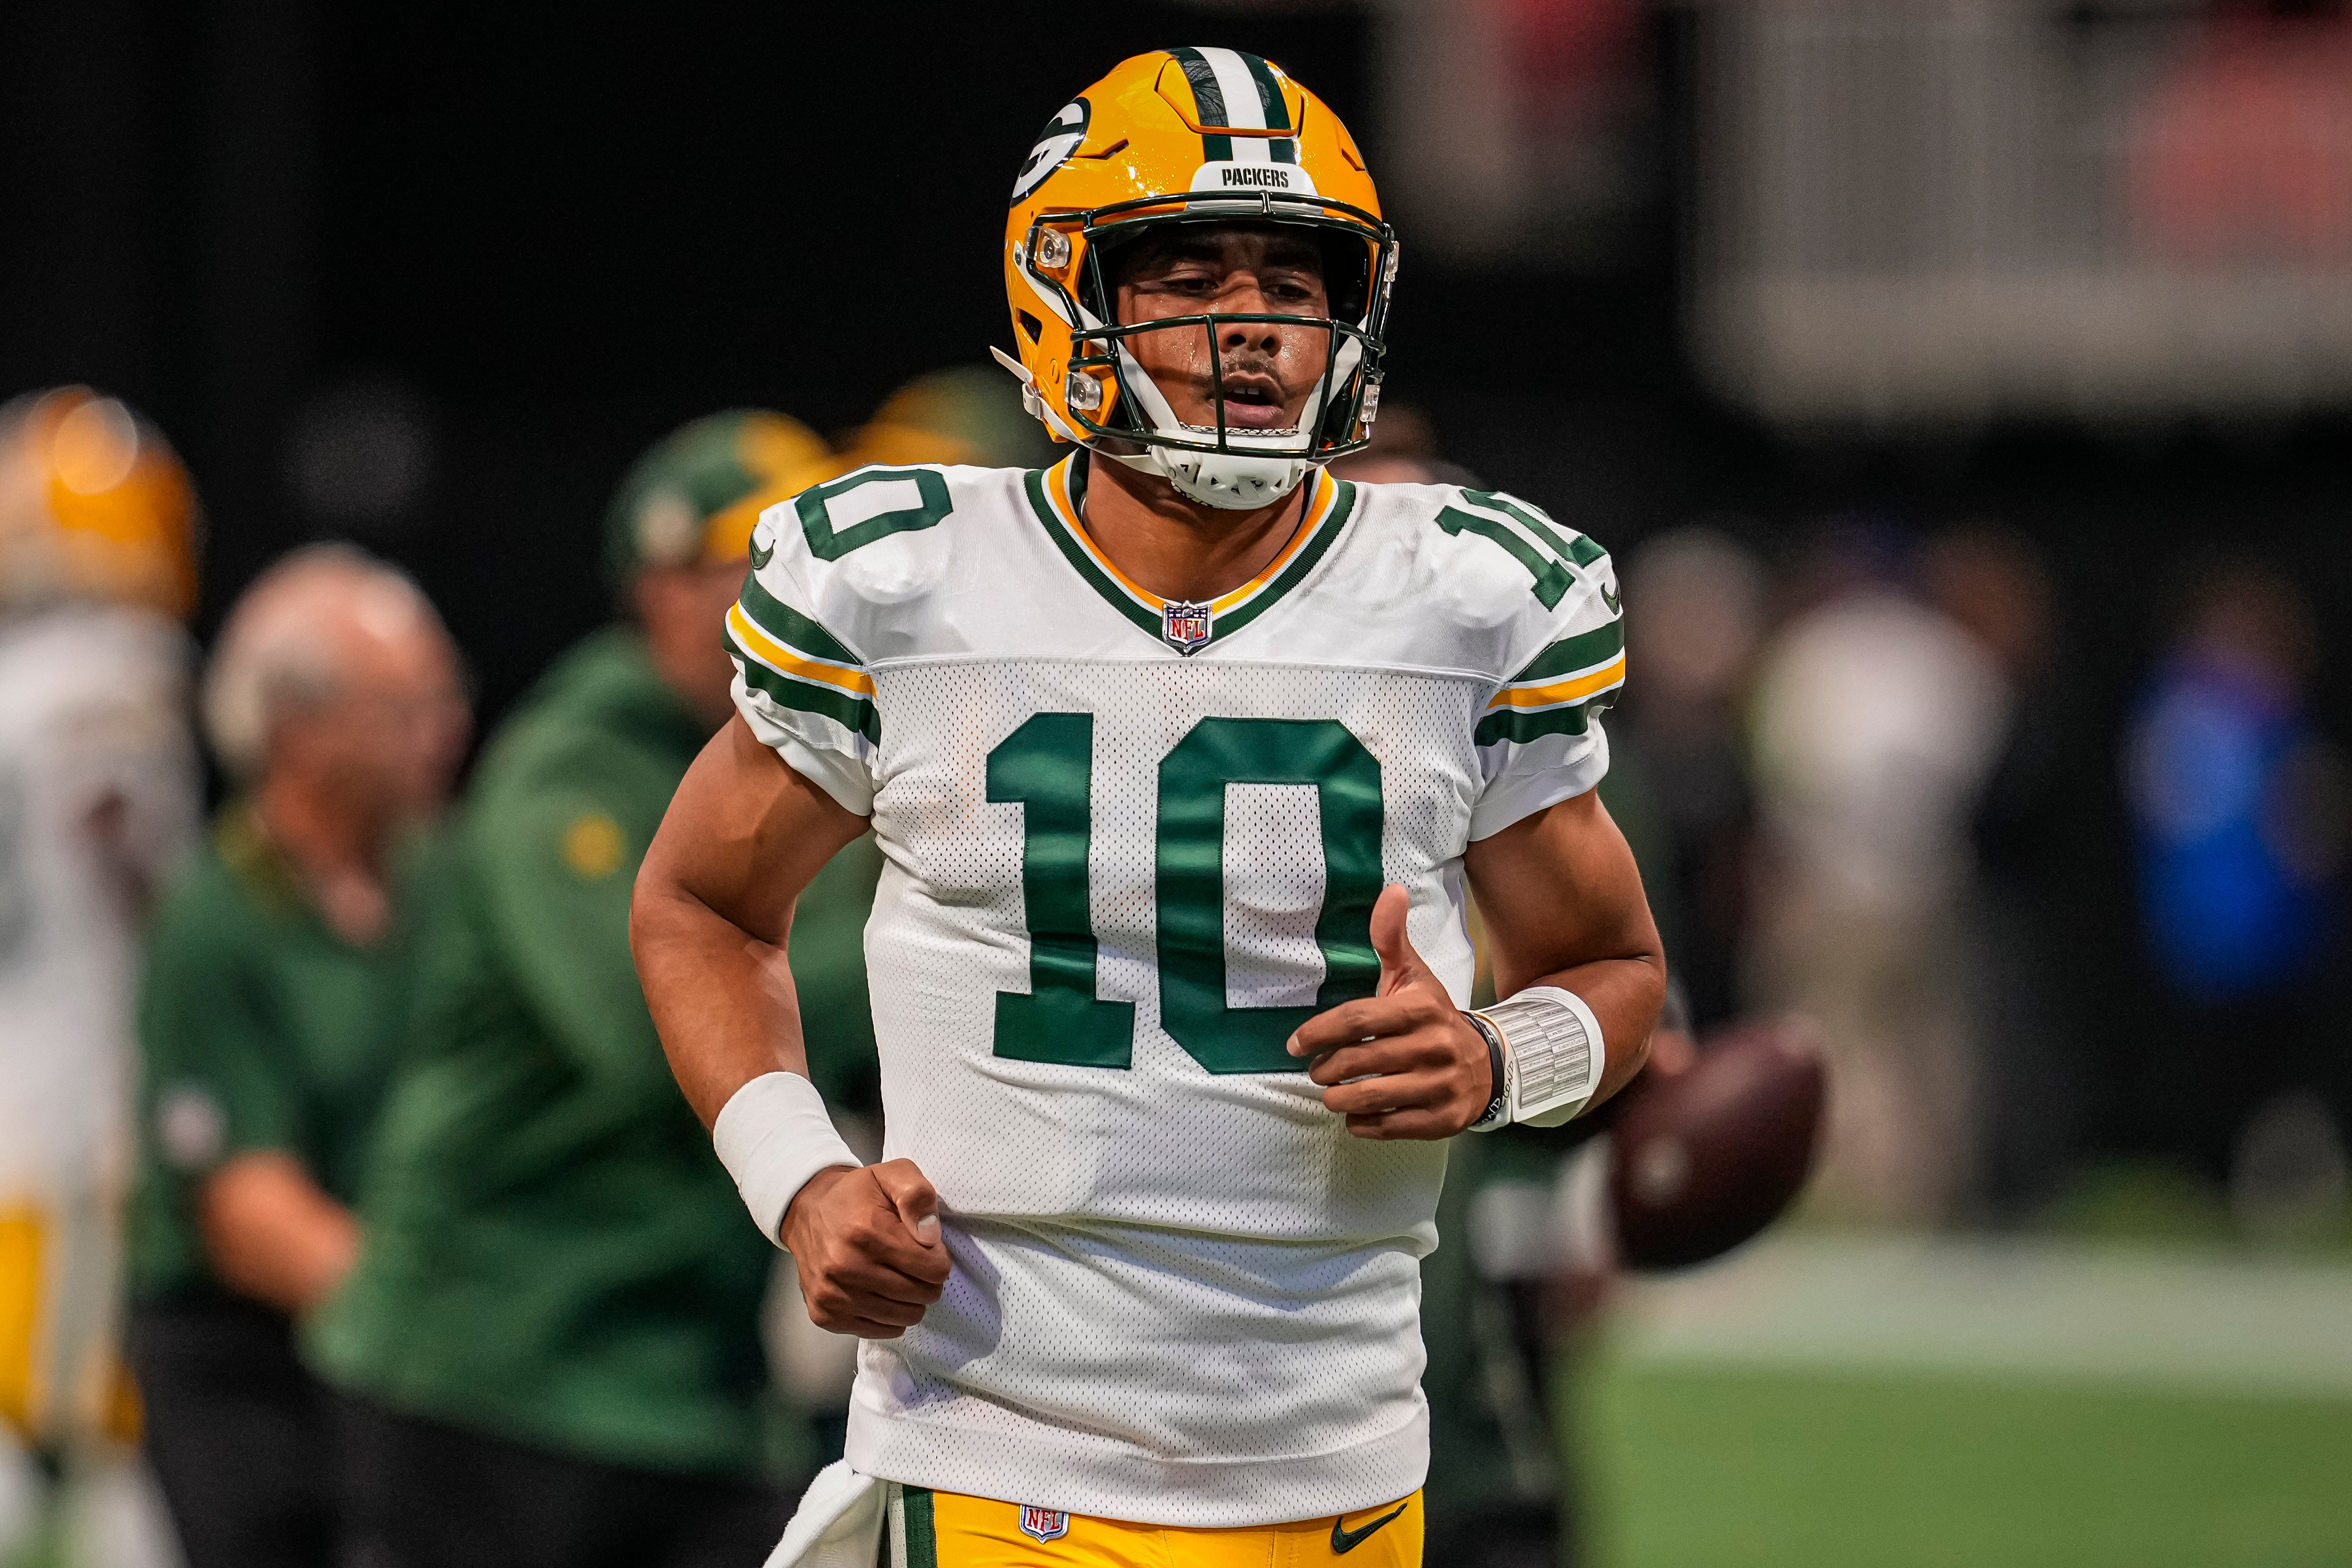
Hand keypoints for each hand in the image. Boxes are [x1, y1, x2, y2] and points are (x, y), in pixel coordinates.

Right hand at [780, 1160, 951, 1337]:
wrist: (807, 1211)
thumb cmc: (857, 1195)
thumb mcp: (892, 1174)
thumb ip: (918, 1195)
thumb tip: (931, 1236)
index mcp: (866, 1231)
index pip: (934, 1268)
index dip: (938, 1257)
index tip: (924, 1245)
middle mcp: (845, 1267)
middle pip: (922, 1295)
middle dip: (927, 1279)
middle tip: (912, 1261)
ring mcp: (832, 1295)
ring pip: (905, 1316)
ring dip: (910, 1299)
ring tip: (897, 1275)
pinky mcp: (825, 1315)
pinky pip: (882, 1330)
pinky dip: (889, 1315)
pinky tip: (880, 1291)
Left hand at [1287, 884, 1493, 1139]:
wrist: (1486, 1064)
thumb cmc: (1434, 1018)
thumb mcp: (1415, 977)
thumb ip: (1392, 940)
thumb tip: (1390, 890)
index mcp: (1421, 1010)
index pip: (1357, 1019)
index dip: (1319, 1032)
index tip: (1295, 1044)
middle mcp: (1433, 1047)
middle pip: (1358, 1061)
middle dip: (1326, 1069)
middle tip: (1316, 1070)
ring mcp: (1440, 1086)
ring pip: (1370, 1097)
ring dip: (1338, 1098)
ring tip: (1331, 1092)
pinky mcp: (1442, 1120)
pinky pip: (1389, 1126)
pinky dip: (1363, 1124)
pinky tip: (1357, 1115)